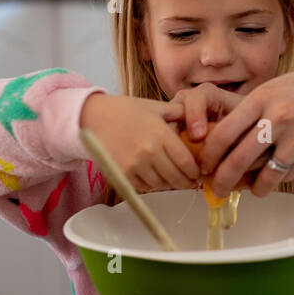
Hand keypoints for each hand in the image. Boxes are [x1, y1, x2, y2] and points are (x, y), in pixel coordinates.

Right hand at [79, 93, 197, 192]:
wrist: (93, 117)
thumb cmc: (126, 110)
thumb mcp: (156, 106)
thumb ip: (180, 113)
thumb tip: (200, 122)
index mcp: (160, 133)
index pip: (186, 161)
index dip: (195, 172)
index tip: (199, 174)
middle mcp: (148, 151)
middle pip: (175, 177)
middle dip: (186, 182)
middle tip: (191, 182)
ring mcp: (133, 165)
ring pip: (160, 185)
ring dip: (169, 185)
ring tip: (174, 180)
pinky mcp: (120, 174)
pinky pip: (142, 187)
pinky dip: (151, 186)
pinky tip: (155, 179)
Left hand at [198, 55, 293, 198]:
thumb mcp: (274, 89)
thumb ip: (250, 111)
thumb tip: (222, 139)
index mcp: (261, 98)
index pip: (223, 133)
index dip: (209, 156)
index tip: (204, 166)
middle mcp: (277, 118)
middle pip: (238, 159)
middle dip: (222, 180)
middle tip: (216, 189)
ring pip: (265, 175)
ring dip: (252, 188)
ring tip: (249, 190)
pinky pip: (287, 175)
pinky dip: (276, 182)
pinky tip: (272, 182)